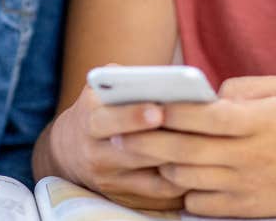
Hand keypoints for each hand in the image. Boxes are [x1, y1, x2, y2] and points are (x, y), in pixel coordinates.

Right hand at [45, 84, 187, 209]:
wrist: (70, 151)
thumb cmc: (98, 110)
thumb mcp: (98, 91)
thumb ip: (120, 79)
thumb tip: (154, 77)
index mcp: (89, 121)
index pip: (107, 120)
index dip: (133, 116)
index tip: (157, 110)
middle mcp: (95, 154)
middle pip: (134, 151)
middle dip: (164, 141)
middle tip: (192, 130)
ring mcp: (110, 179)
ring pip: (151, 176)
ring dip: (179, 161)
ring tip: (204, 146)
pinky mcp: (125, 197)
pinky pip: (159, 194)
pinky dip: (181, 180)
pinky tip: (199, 166)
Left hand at [121, 76, 275, 217]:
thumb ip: (239, 86)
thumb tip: (204, 94)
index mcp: (252, 122)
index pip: (199, 116)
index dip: (166, 110)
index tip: (142, 103)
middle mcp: (244, 156)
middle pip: (181, 151)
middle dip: (144, 142)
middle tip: (118, 134)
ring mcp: (243, 186)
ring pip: (184, 179)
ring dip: (158, 167)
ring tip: (139, 154)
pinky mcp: (245, 209)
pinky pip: (199, 204)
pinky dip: (181, 192)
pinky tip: (173, 178)